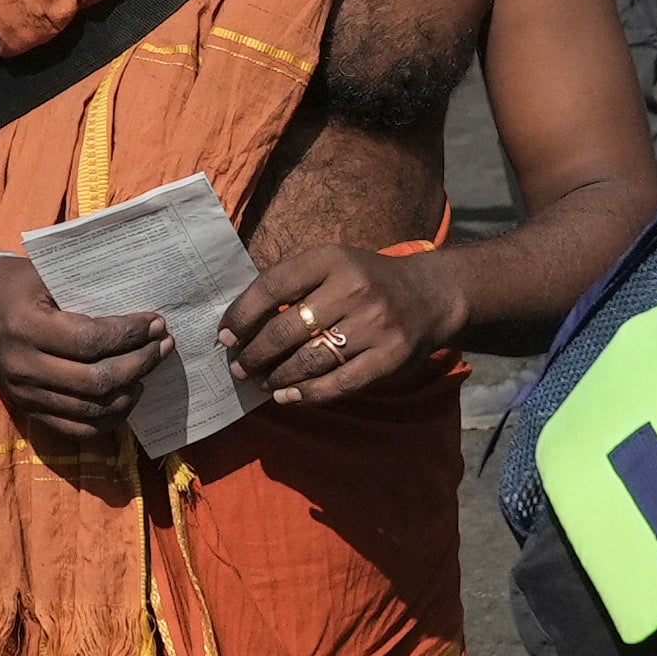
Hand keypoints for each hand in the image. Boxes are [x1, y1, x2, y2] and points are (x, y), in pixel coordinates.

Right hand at [0, 251, 171, 460]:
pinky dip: (111, 419)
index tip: (157, 323)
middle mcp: (24, 367)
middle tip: (164, 345)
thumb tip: (141, 314)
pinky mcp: (30, 411)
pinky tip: (130, 395)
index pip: (90, 341)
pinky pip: (78, 430)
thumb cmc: (13, 285)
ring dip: (132, 392)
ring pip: (93, 410)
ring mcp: (26, 395)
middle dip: (140, 364)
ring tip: (151, 368)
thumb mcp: (44, 276)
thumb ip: (86, 294)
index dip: (130, 335)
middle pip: (97, 381)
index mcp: (26, 328)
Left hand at [227, 240, 457, 407]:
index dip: (241, 315)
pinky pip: (338, 384)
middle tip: (239, 368)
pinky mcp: (389, 358)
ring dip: (277, 377)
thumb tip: (240, 323)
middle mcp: (353, 289)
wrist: (431, 295)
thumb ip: (293, 283)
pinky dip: (306, 394)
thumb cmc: (367, 281)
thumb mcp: (333, 264)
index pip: (271, 287)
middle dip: (254, 354)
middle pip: (285, 329)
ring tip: (262, 382)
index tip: (225, 336)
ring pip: (308, 360)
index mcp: (332, 259)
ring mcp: (374, 325)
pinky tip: (287, 396)